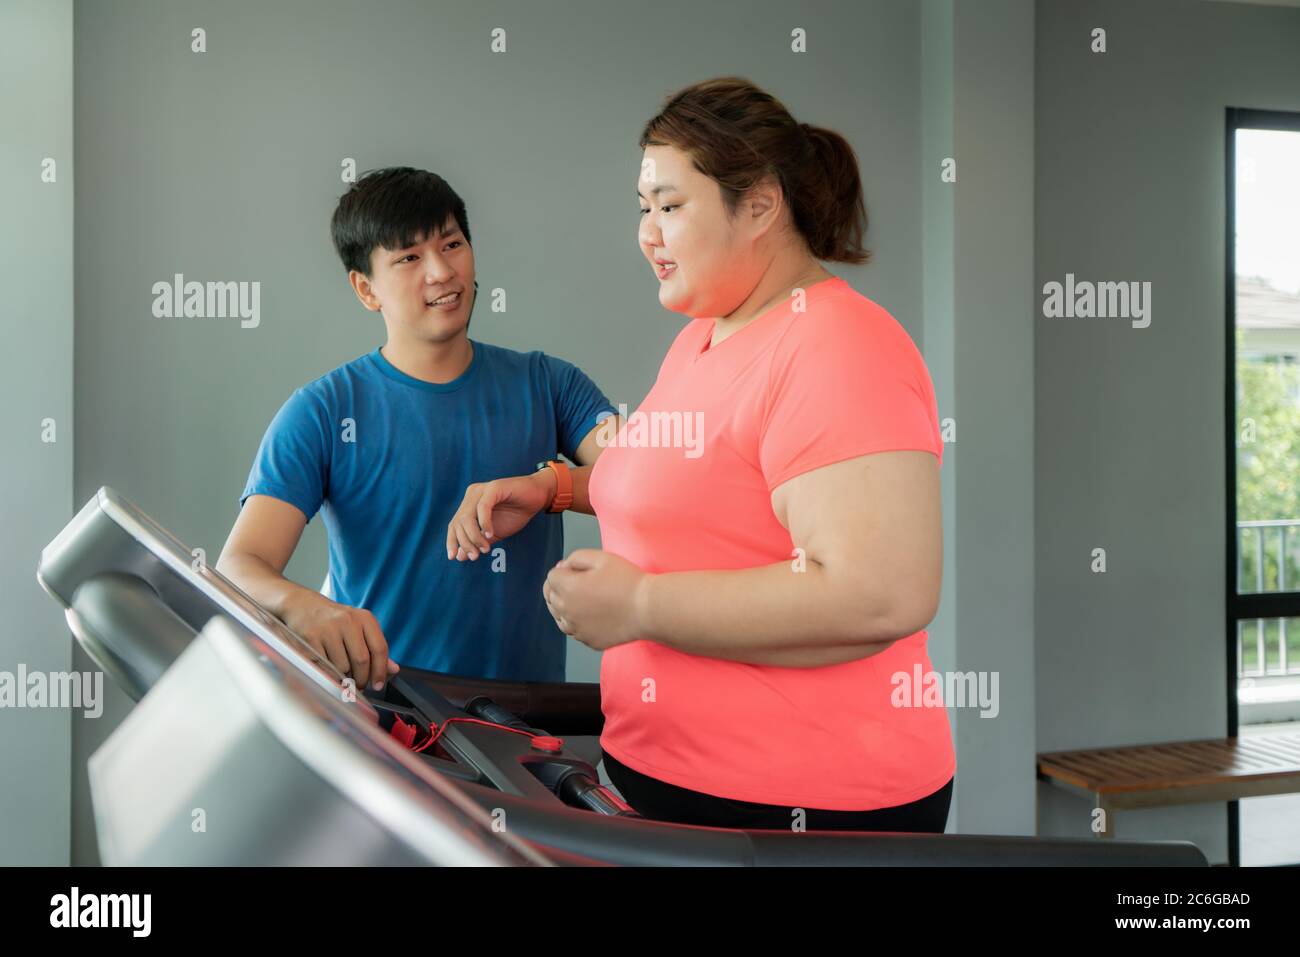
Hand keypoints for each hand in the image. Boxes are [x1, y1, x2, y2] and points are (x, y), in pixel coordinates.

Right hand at [279, 589, 398, 690]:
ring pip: (342, 667)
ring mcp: (328, 629)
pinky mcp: (310, 638)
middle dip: (361, 679)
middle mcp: (348, 621)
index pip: (380, 649)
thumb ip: (375, 648)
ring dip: (343, 678)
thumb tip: (393, 669)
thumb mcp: (358, 627)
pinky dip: (328, 674)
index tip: (378, 685)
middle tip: (358, 686)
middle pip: (361, 661)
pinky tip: (327, 669)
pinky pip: (324, 666)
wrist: (301, 605)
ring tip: (341, 674)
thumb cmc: (334, 621)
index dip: (380, 671)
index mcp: (364, 618)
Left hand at [446, 471, 554, 560]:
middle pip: (458, 522)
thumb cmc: (517, 513)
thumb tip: (460, 556)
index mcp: (469, 504)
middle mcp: (472, 495)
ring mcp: (482, 490)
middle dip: (465, 542)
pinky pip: (483, 507)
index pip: (454, 524)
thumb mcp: (495, 532)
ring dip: (474, 536)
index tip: (454, 558)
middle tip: (475, 556)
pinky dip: (484, 523)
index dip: (452, 541)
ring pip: (467, 517)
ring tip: (485, 549)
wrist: (538, 496)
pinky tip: (490, 534)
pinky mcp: (494, 487)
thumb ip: (478, 541)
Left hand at [543, 549, 649, 650]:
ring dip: (564, 606)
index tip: (577, 570)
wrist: (648, 609)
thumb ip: (575, 558)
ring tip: (582, 598)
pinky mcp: (589, 641)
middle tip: (578, 582)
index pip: (551, 578)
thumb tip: (563, 568)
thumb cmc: (628, 582)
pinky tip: (591, 614)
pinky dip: (577, 622)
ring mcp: (578, 629)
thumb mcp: (601, 557)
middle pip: (551, 597)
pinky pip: (574, 631)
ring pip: (559, 617)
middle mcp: (568, 612)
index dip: (563, 570)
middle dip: (559, 587)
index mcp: (568, 589)